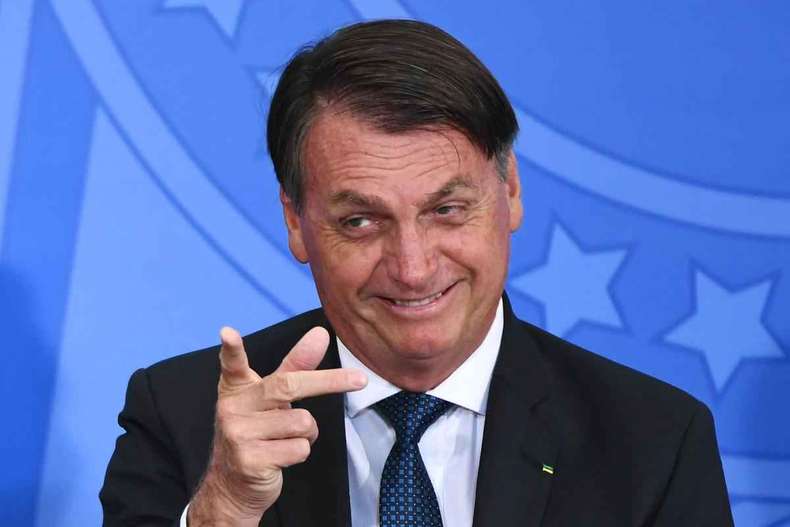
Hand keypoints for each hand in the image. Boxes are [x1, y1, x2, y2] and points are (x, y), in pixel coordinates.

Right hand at [188, 326, 366, 525]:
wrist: (232, 488)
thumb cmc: (257, 434)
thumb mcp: (272, 399)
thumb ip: (295, 366)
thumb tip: (320, 334)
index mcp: (237, 389)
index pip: (233, 365)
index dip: (232, 349)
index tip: (228, 332)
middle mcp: (232, 409)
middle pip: (288, 386)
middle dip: (329, 381)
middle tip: (360, 379)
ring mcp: (238, 435)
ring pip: (302, 422)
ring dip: (307, 433)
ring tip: (286, 440)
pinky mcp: (250, 461)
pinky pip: (300, 448)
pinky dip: (300, 452)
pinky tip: (280, 457)